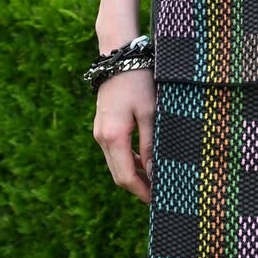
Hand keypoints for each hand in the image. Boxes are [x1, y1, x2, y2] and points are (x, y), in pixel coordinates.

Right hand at [93, 69, 154, 202]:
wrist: (119, 57)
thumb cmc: (138, 82)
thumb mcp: (150, 112)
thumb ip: (151, 144)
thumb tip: (154, 172)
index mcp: (114, 137)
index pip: (126, 177)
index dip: (141, 192)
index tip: (157, 200)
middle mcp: (102, 138)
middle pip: (118, 174)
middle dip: (137, 187)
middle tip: (158, 194)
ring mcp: (99, 131)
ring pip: (115, 163)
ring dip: (133, 174)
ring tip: (154, 179)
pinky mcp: (102, 125)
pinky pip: (114, 151)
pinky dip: (127, 160)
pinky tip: (144, 160)